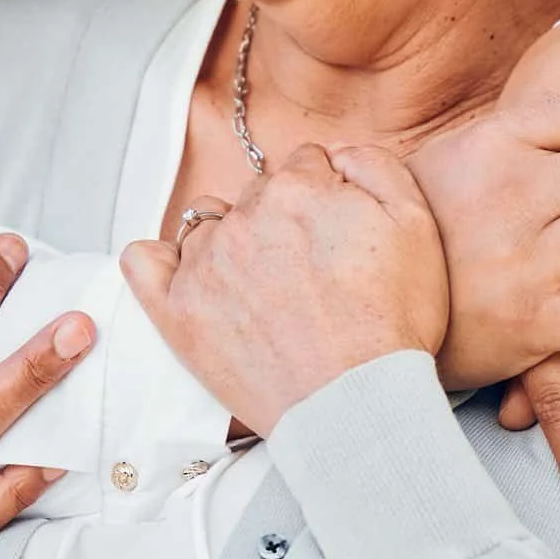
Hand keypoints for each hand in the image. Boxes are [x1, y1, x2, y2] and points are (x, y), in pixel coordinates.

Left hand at [121, 145, 446, 437]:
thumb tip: (336, 154)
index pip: (305, 166)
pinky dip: (159, 262)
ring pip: (208, 225)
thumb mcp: (416, 225)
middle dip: (283, 219)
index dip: (327, 198)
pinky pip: (143, 262)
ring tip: (264, 286)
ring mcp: (205, 264)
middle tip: (311, 271)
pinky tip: (187, 276)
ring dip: (231, 241)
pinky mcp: (177, 311)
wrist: (356, 404)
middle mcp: (244, 217)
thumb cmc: (392, 324)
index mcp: (299, 189)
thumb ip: (375, 166)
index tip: (337, 234)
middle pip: (258, 195)